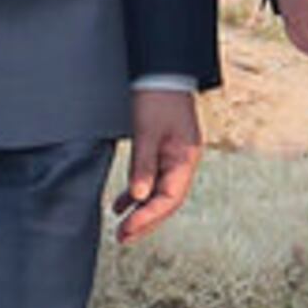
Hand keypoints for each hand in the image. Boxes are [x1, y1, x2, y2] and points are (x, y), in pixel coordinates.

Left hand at [113, 87, 202, 243]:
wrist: (161, 69)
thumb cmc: (157, 96)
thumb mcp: (146, 131)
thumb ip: (143, 165)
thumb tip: (140, 197)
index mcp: (185, 158)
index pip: (170, 198)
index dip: (148, 218)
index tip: (127, 230)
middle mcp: (184, 161)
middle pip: (167, 201)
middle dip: (146, 221)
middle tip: (123, 238)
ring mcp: (175, 156)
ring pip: (159, 192)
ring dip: (141, 210)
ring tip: (122, 228)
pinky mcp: (164, 150)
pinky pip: (153, 179)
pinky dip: (138, 192)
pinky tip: (122, 204)